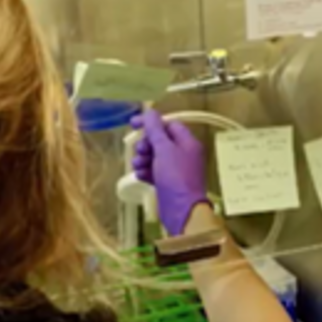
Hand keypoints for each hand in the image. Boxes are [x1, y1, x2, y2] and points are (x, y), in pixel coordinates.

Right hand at [130, 110, 209, 236]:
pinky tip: (141, 176)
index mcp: (188, 142)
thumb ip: (155, 130)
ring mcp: (176, 169)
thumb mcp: (164, 150)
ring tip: (139, 166)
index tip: (133, 124)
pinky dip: (146, 172)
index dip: (151, 123)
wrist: (181, 210)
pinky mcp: (168, 182)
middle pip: (160, 140)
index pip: (169, 125)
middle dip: (146, 144)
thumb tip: (150, 111)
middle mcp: (183, 154)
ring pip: (154, 157)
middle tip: (141, 151)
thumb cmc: (175, 176)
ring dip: (143, 159)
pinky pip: (153, 171)